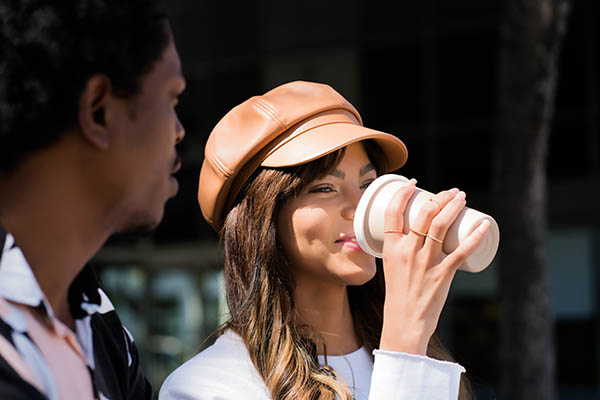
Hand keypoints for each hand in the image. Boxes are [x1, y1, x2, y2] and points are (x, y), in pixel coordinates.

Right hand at [378, 180, 489, 354]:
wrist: (405, 321)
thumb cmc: (399, 293)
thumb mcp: (392, 265)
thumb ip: (403, 248)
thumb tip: (419, 230)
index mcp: (391, 247)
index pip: (393, 212)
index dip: (403, 193)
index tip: (414, 184)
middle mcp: (408, 251)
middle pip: (424, 213)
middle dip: (440, 196)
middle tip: (450, 192)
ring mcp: (426, 261)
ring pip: (442, 225)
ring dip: (454, 205)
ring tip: (462, 197)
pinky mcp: (443, 273)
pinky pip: (462, 251)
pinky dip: (475, 236)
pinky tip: (483, 225)